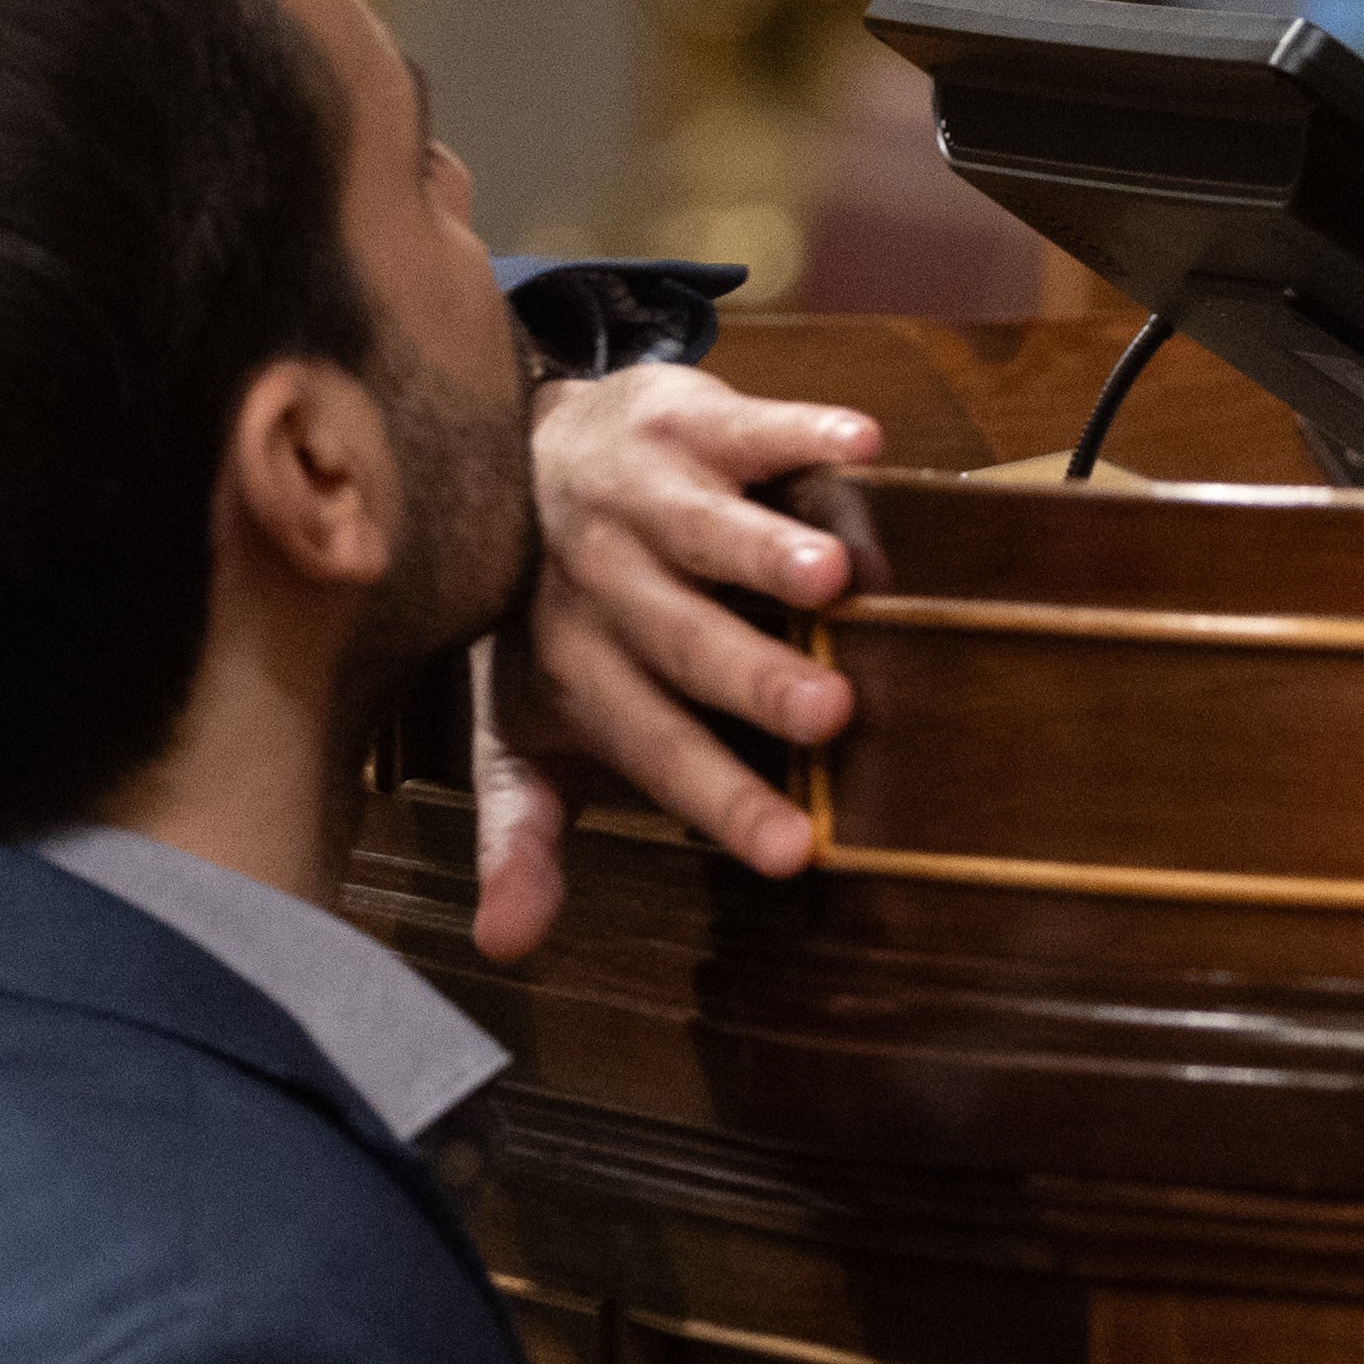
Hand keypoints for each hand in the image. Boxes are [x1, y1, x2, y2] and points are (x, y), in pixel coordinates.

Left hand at [468, 367, 882, 960]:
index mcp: (576, 667)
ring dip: (764, 549)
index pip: (653, 744)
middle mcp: (602, 582)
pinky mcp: (679, 417)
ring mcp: (640, 494)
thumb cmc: (537, 614)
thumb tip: (506, 947)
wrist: (504, 451)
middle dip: (751, 677)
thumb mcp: (517, 726)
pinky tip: (859, 445)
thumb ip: (521, 830)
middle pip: (681, 639)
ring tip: (834, 580)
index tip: (793, 854)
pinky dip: (799, 428)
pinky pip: (743, 421)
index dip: (720, 800)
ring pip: (704, 528)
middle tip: (830, 715)